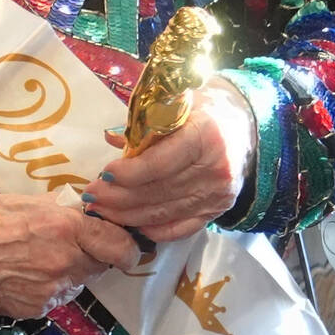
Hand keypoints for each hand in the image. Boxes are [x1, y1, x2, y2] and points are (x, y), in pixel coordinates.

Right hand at [0, 192, 140, 318]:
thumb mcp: (27, 201)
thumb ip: (63, 209)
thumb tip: (86, 211)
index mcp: (67, 228)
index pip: (121, 245)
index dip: (125, 246)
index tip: (122, 245)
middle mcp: (67, 262)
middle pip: (101, 264)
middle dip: (90, 255)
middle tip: (65, 245)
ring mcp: (53, 289)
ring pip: (78, 282)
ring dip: (67, 272)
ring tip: (34, 260)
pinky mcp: (38, 307)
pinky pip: (55, 296)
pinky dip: (46, 287)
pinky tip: (21, 275)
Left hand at [86, 79, 255, 242]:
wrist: (244, 127)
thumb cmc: (200, 111)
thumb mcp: (174, 105)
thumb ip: (144, 123)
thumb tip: (110, 138)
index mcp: (205, 136)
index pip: (161, 162)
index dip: (130, 172)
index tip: (103, 174)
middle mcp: (216, 170)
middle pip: (158, 191)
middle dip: (119, 197)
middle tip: (90, 196)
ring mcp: (218, 195)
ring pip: (164, 212)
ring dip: (127, 215)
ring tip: (100, 209)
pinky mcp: (216, 211)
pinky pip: (180, 228)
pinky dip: (153, 229)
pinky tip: (129, 224)